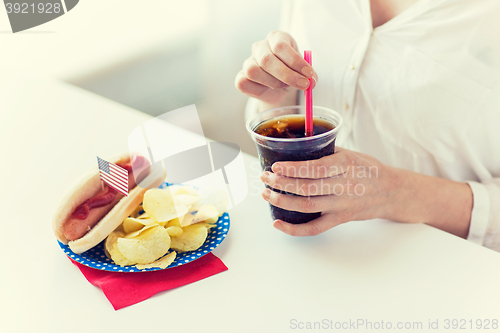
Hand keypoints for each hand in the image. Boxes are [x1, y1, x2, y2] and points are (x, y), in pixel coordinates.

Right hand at [235, 31, 316, 104]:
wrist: (279, 87)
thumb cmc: (292, 72)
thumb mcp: (303, 71)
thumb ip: (309, 76)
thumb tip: (311, 82)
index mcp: (276, 38)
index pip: (281, 46)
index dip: (295, 61)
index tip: (309, 74)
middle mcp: (260, 47)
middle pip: (267, 59)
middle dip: (287, 75)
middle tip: (302, 85)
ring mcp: (248, 61)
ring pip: (253, 71)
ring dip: (272, 82)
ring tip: (283, 86)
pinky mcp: (241, 76)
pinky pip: (244, 82)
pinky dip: (258, 90)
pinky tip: (268, 90)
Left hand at [260, 147, 391, 235]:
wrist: (391, 192)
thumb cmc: (368, 169)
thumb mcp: (351, 153)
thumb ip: (326, 152)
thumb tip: (296, 147)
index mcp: (346, 165)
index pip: (315, 168)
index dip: (293, 169)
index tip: (276, 166)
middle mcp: (344, 186)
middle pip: (307, 188)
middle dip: (281, 183)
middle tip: (265, 178)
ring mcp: (342, 205)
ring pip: (307, 207)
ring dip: (282, 202)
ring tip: (266, 194)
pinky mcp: (340, 219)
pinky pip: (315, 228)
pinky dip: (294, 229)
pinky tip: (278, 223)